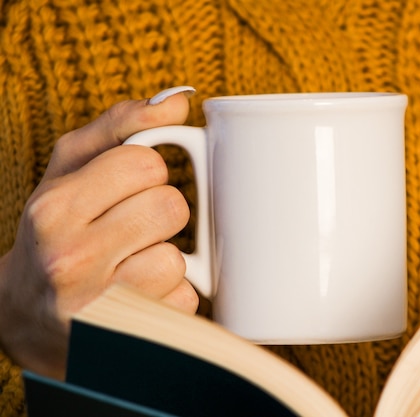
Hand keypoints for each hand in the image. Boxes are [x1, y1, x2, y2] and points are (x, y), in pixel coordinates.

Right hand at [0, 87, 198, 378]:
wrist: (25, 314)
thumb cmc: (57, 228)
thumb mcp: (69, 168)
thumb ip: (121, 126)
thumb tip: (180, 102)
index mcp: (54, 208)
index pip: (146, 164)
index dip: (147, 172)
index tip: (128, 187)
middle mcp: (69, 257)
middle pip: (171, 207)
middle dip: (160, 212)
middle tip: (132, 226)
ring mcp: (98, 304)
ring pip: (178, 258)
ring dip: (164, 257)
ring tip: (131, 263)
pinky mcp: (127, 336)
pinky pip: (185, 299)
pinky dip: (171, 296)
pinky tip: (138, 295)